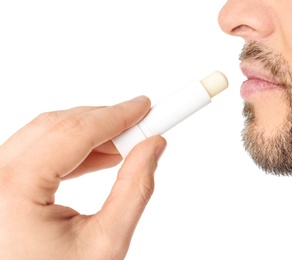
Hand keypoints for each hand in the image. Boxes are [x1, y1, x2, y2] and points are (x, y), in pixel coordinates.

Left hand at [0, 96, 165, 258]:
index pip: (76, 132)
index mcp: (13, 190)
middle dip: (106, 121)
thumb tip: (153, 148)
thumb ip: (135, 189)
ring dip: (90, 133)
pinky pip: (38, 150)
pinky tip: (100, 156)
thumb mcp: (105, 243)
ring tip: (126, 145)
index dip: (118, 114)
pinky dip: (72, 148)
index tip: (146, 107)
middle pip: (59, 125)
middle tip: (143, 125)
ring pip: (47, 133)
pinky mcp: (1, 184)